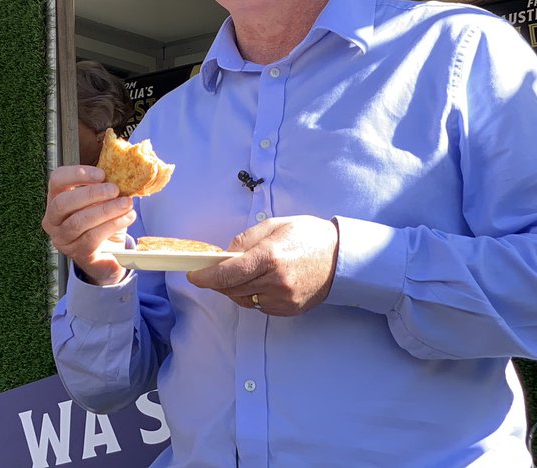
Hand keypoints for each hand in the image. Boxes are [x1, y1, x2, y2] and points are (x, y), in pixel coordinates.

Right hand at [42, 164, 134, 285]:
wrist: (108, 254)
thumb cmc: (101, 220)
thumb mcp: (100, 201)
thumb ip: (103, 187)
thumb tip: (119, 172)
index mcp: (55, 199)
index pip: (56, 180)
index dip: (76, 174)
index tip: (101, 174)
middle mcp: (52, 220)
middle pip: (62, 203)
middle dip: (90, 193)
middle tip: (114, 189)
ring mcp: (63, 239)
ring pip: (79, 221)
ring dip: (106, 210)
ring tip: (126, 203)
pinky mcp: (78, 254)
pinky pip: (92, 238)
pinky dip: (113, 225)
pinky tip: (128, 217)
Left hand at [186, 216, 338, 315]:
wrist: (342, 258)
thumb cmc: (308, 236)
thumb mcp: (274, 226)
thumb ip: (245, 240)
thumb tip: (224, 255)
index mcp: (270, 256)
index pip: (228, 272)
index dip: (206, 276)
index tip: (193, 276)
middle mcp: (276, 281)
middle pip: (232, 288)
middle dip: (218, 280)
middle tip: (215, 270)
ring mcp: (284, 299)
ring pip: (244, 299)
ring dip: (235, 288)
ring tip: (243, 273)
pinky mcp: (290, 310)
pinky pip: (260, 306)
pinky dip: (253, 295)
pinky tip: (261, 282)